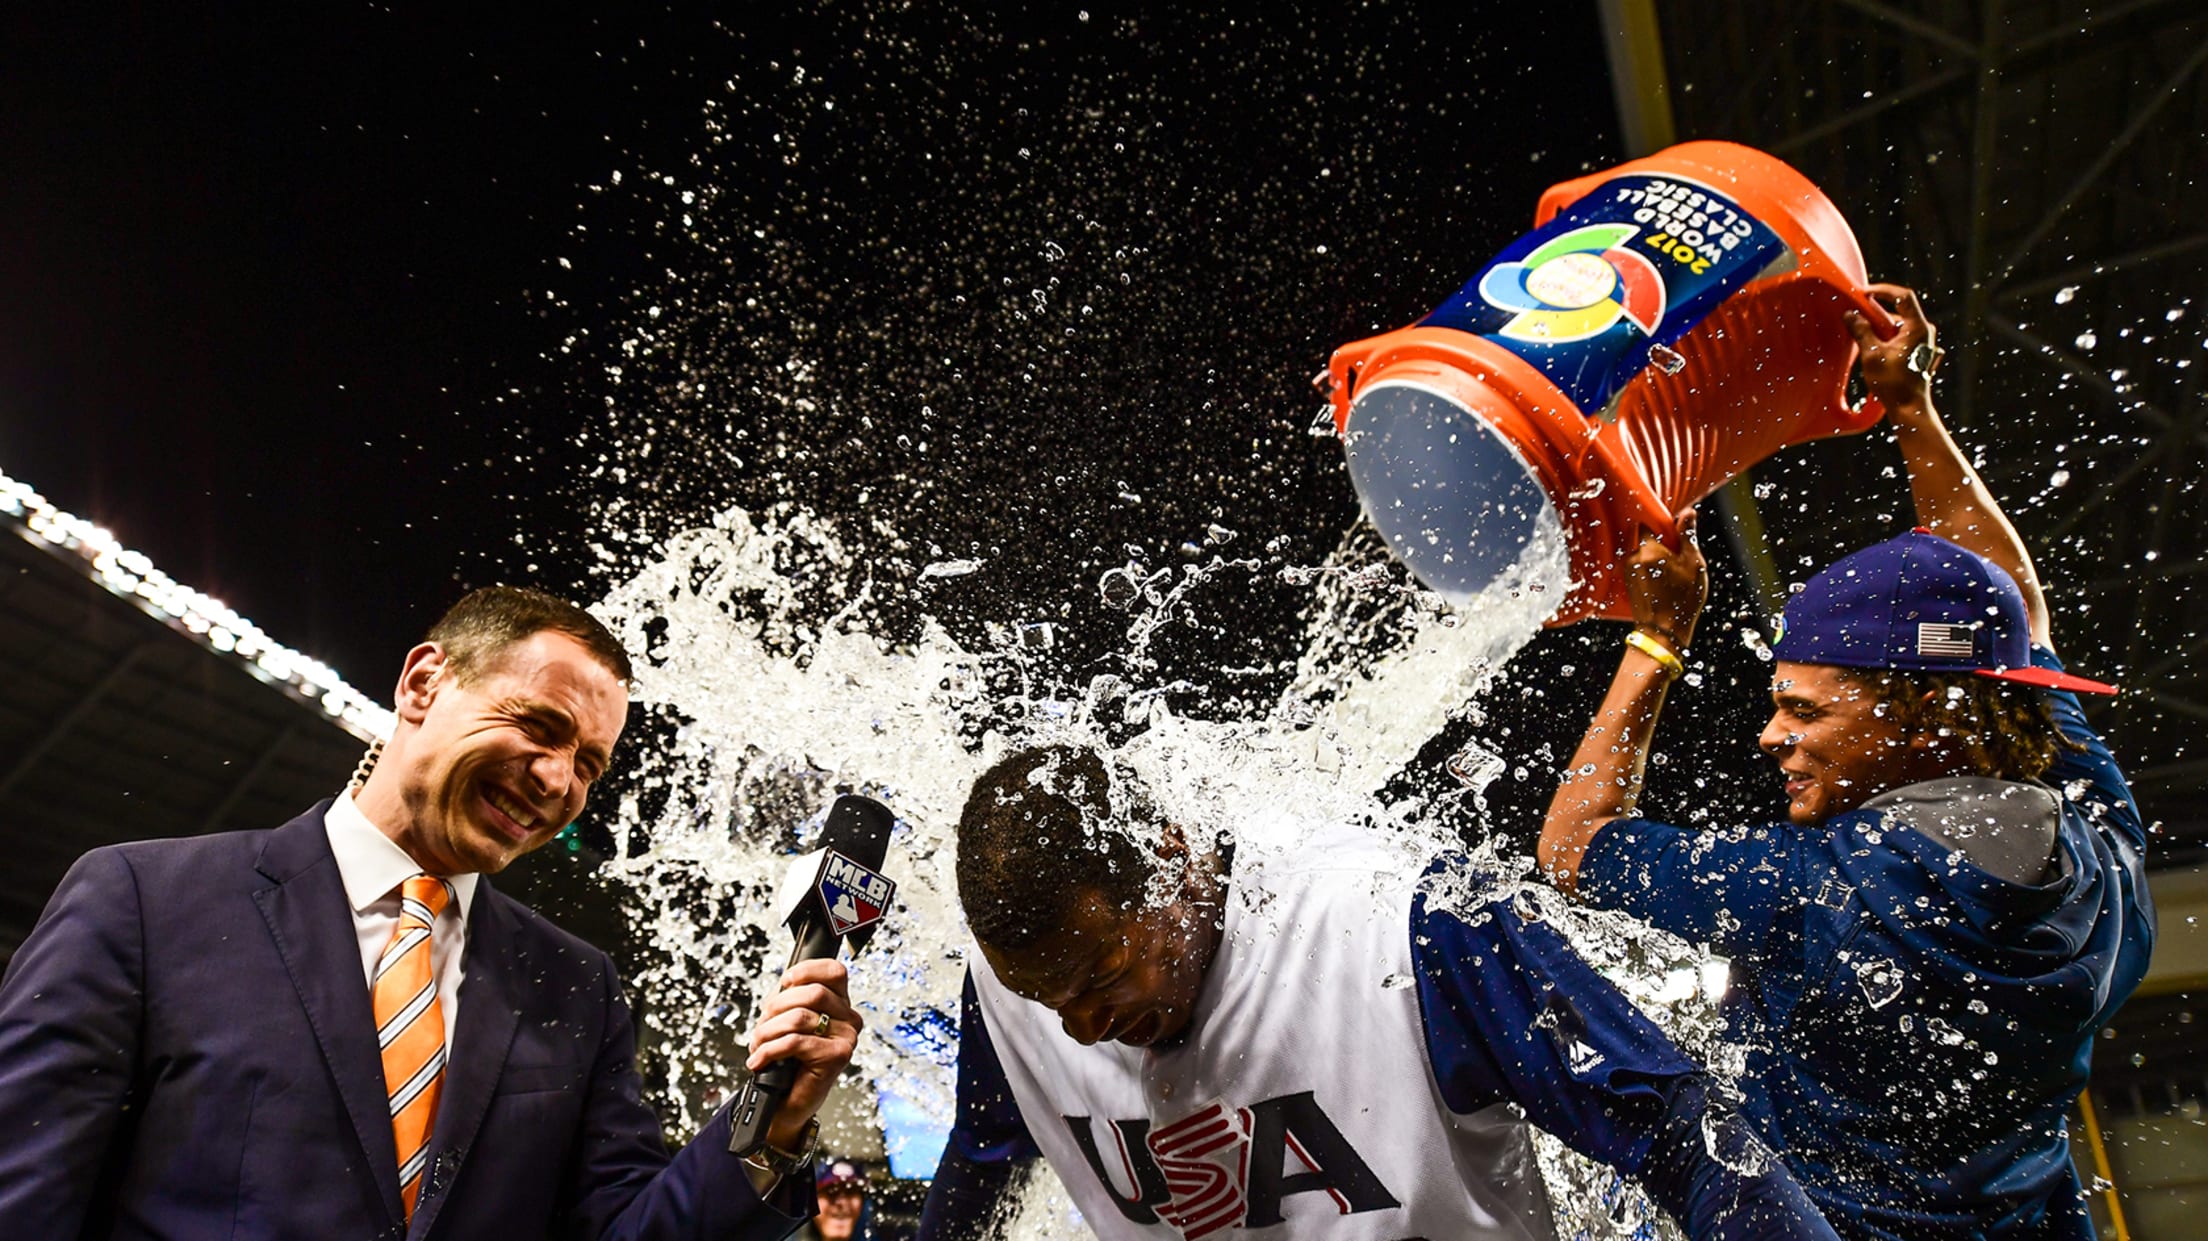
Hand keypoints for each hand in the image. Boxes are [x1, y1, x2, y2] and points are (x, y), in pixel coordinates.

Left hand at [744, 958, 861, 1148]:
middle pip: (812, 992)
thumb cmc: (786, 1063)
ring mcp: (846, 1039)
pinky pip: (795, 1042)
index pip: (834, 971)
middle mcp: (849, 1020)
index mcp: (840, 1006)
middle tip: (763, 1026)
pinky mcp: (837, 1056)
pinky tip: (759, 1060)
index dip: (807, 970)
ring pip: (799, 1017)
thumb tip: (785, 982)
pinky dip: (769, 1050)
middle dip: (776, 1007)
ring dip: (767, 1032)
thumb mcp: (787, 1022)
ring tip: (758, 1045)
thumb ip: (791, 998)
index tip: (785, 982)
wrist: (785, 1105)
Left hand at [1623, 510, 1707, 650]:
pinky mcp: (1627, 583)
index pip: (1647, 522)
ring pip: (1643, 555)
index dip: (1661, 524)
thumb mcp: (1693, 564)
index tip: (1674, 532)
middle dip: (1661, 544)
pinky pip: (1639, 568)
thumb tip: (1689, 513)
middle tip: (1678, 559)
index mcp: (1648, 549)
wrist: (1664, 631)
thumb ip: (1688, 535)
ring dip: (1656, 559)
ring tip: (1672, 575)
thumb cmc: (1682, 599)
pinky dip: (1650, 571)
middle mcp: (1632, 557)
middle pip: (1646, 539)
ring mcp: (1627, 571)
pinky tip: (1663, 584)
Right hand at [1844, 283, 1939, 416]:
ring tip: (1861, 335)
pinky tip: (1871, 346)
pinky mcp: (1917, 352)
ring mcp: (1922, 342)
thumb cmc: (1894, 384)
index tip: (1866, 292)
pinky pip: (1900, 336)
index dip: (1883, 290)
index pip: (1903, 296)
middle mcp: (1924, 332)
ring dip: (1879, 326)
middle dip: (1876, 312)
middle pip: (1899, 310)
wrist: (1909, 408)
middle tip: (1857, 315)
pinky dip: (1885, 336)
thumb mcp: (1872, 354)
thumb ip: (1861, 331)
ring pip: (1898, 324)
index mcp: (1918, 328)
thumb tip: (1850, 315)